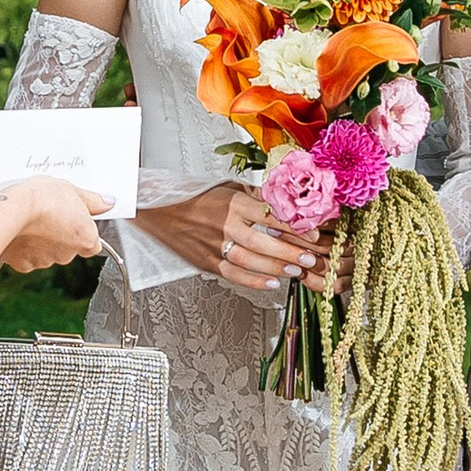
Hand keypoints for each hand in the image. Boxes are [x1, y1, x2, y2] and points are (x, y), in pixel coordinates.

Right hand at [0, 177, 110, 273]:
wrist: (11, 210)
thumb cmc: (42, 198)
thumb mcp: (72, 190)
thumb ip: (92, 201)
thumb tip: (107, 203)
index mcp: (86, 238)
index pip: (93, 244)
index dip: (84, 233)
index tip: (75, 222)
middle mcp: (68, 255)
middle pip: (69, 249)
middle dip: (61, 236)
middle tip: (50, 216)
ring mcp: (46, 261)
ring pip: (47, 254)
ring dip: (42, 243)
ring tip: (32, 222)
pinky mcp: (24, 265)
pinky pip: (27, 259)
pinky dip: (24, 249)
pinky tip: (20, 233)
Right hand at [132, 183, 312, 294]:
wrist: (157, 210)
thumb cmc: (194, 197)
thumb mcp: (226, 187)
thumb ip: (254, 195)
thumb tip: (285, 200)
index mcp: (230, 202)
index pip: (268, 215)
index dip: (293, 225)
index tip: (313, 231)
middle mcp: (223, 224)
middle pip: (262, 241)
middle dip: (289, 251)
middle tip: (311, 257)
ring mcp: (213, 245)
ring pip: (249, 260)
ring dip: (275, 267)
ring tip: (296, 270)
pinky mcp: (205, 262)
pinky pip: (233, 274)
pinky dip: (254, 281)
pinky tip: (272, 284)